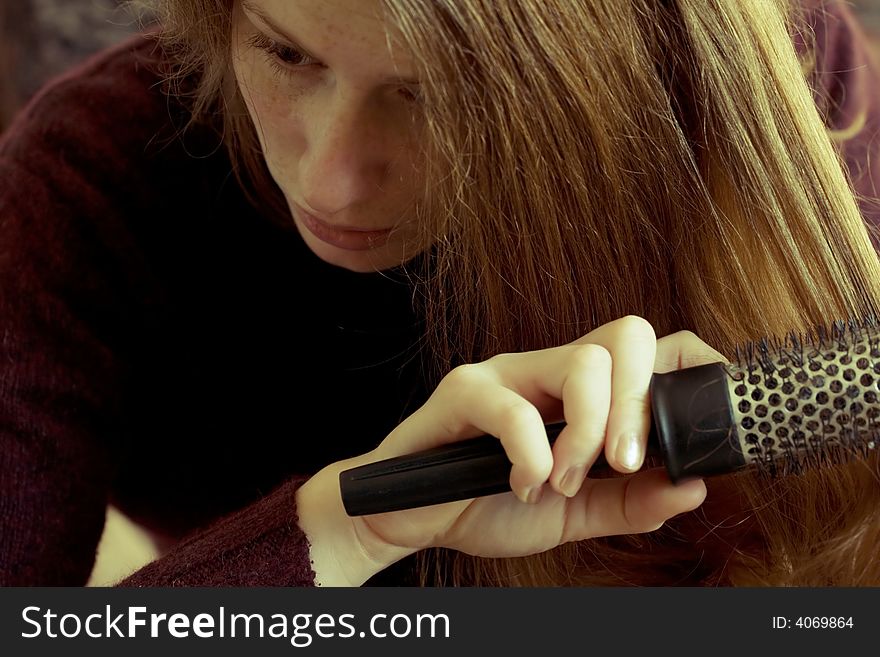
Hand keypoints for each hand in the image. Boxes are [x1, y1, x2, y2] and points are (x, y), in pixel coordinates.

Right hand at [297, 316, 725, 583]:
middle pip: (626, 335)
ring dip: (588, 433)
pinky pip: (514, 407)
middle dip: (642, 402)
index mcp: (579, 391)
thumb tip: (694, 485)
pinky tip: (522, 484)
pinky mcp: (464, 392)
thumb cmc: (487, 502)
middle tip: (628, 462)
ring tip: (563, 481)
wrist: (414, 517)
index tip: (714, 419)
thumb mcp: (573, 513)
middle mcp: (548, 369)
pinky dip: (532, 454)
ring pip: (581, 363)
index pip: (649, 348)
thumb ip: (629, 502)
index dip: (692, 364)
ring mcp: (506, 373)